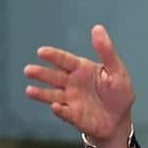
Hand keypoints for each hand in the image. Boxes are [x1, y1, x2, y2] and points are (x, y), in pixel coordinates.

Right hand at [24, 25, 134, 143]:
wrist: (119, 120)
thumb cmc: (119, 93)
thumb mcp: (117, 71)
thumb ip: (106, 51)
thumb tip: (97, 28)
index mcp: (83, 70)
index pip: (66, 60)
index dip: (54, 56)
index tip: (41, 51)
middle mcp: (73, 83)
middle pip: (54, 76)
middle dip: (41, 73)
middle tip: (28, 70)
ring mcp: (70, 100)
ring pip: (53, 95)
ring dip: (41, 93)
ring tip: (30, 90)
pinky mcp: (73, 116)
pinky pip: (64, 112)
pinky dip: (59, 110)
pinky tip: (55, 106)